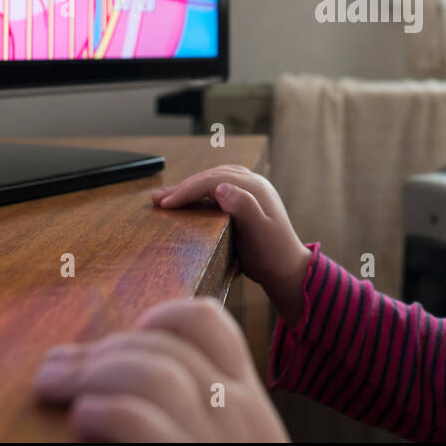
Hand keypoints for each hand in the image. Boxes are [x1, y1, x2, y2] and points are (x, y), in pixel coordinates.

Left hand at [35, 297, 288, 441]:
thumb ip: (191, 414)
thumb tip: (109, 369)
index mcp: (249, 409)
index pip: (210, 327)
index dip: (158, 318)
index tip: (121, 338)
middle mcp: (244, 424)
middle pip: (170, 349)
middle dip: (103, 348)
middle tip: (55, 367)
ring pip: (158, 376)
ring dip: (93, 371)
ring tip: (54, 386)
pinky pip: (144, 424)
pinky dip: (107, 410)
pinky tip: (82, 418)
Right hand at [151, 165, 311, 326]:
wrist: (288, 268)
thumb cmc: (273, 255)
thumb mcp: (259, 233)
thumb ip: (243, 207)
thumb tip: (220, 188)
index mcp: (254, 188)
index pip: (213, 180)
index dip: (187, 190)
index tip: (166, 204)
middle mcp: (253, 183)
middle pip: (211, 177)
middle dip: (183, 187)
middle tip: (157, 199)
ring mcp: (250, 190)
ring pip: (213, 180)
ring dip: (189, 187)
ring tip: (166, 197)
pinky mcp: (247, 200)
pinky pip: (218, 188)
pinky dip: (200, 192)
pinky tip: (188, 199)